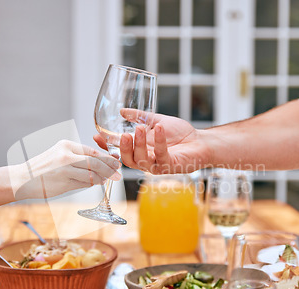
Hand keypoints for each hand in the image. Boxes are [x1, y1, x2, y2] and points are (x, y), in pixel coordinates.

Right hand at [11, 140, 121, 199]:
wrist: (22, 179)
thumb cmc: (41, 169)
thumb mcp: (58, 157)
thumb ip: (77, 160)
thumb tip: (99, 166)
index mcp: (66, 146)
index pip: (92, 151)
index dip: (107, 157)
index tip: (116, 161)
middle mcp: (66, 155)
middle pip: (95, 161)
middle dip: (110, 167)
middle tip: (118, 172)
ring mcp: (65, 169)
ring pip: (92, 172)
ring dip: (104, 176)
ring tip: (110, 178)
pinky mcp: (64, 182)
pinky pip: (84, 182)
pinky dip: (94, 183)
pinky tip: (99, 182)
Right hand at [94, 109, 209, 173]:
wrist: (201, 142)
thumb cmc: (180, 134)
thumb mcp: (156, 121)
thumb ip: (139, 117)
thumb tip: (122, 112)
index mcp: (140, 151)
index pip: (119, 151)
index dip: (107, 145)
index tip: (97, 136)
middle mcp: (146, 161)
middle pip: (127, 160)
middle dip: (123, 148)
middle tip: (123, 134)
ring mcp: (157, 166)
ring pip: (141, 161)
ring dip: (139, 145)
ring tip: (140, 128)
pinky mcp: (171, 166)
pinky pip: (162, 156)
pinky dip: (160, 142)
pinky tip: (159, 128)